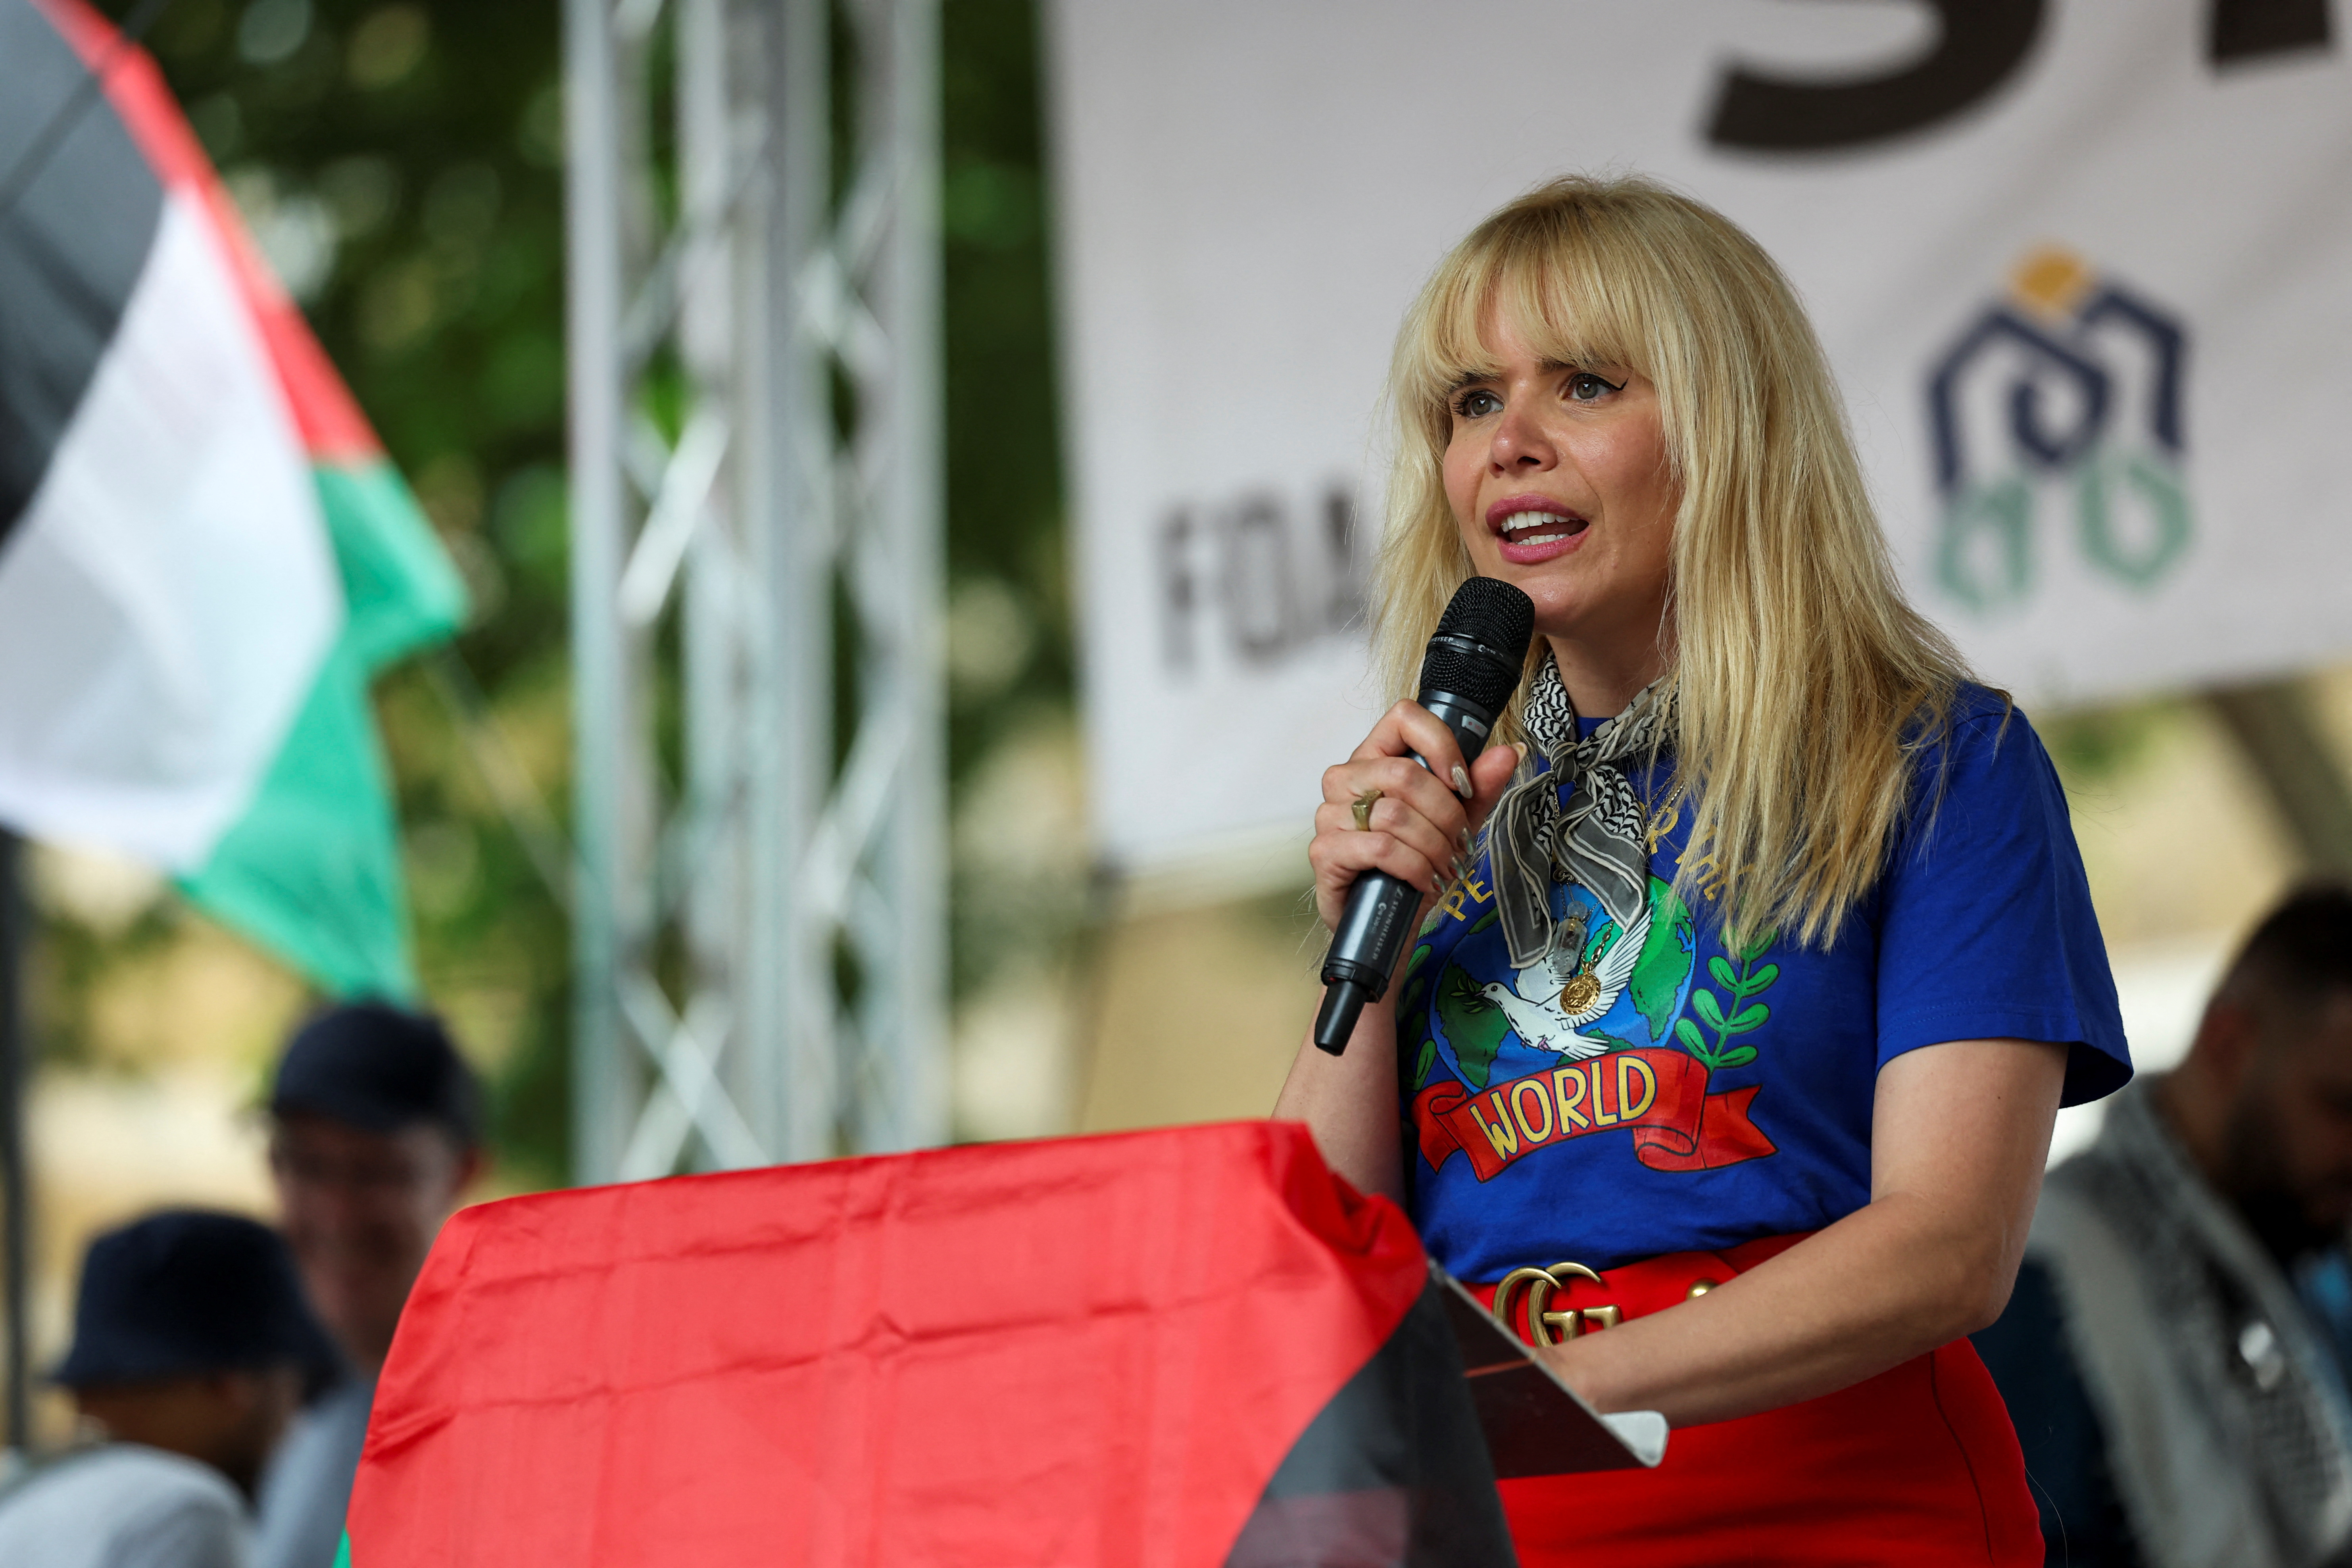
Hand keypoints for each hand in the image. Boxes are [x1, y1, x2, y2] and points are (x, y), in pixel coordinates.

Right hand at [1309, 701, 1522, 930]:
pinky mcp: (1325, 851)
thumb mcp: (1457, 822)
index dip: (1440, 744)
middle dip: (1446, 814)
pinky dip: (1414, 867)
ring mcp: (1329, 814)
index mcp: (1375, 758)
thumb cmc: (1414, 864)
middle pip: (1405, 773)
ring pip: (1395, 814)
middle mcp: (1346, 780)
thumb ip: (1479, 787)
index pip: (1403, 718)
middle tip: (1460, 843)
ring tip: (1445, 866)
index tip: (1461, 782)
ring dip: (1434, 846)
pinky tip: (1424, 880)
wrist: (1388, 920)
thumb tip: (1508, 754)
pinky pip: (1380, 848)